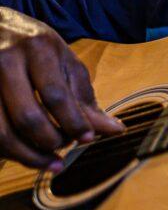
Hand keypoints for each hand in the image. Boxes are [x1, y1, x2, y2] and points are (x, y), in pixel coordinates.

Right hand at [0, 7, 123, 170]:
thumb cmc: (36, 49)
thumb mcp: (64, 62)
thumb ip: (84, 96)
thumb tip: (114, 130)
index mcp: (38, 48)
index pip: (56, 94)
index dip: (73, 122)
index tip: (88, 139)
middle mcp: (6, 60)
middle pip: (27, 117)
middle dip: (50, 140)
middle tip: (64, 147)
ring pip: (1, 132)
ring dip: (27, 155)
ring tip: (48, 161)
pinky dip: (7, 150)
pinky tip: (23, 152)